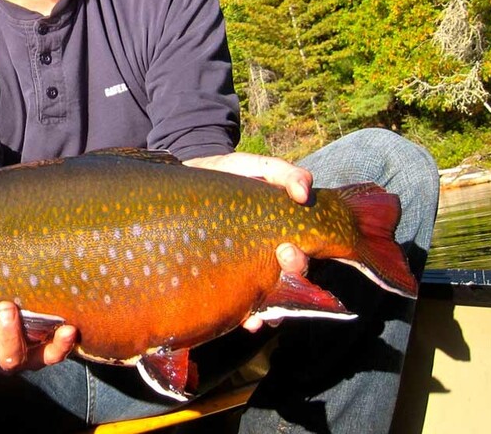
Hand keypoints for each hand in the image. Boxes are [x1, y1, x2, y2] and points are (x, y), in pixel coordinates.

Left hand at [183, 153, 310, 331]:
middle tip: (277, 260)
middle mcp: (269, 258)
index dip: (301, 260)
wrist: (186, 183)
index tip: (286, 247)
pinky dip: (245, 318)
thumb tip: (304, 191)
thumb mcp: (254, 168)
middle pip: (291, 282)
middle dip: (290, 278)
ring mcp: (247, 272)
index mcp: (282, 234)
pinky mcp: (223, 281)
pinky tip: (245, 321)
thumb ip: (284, 173)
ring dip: (269, 310)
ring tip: (259, 314)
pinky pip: (239, 308)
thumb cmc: (226, 177)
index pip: (302, 256)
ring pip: (269, 302)